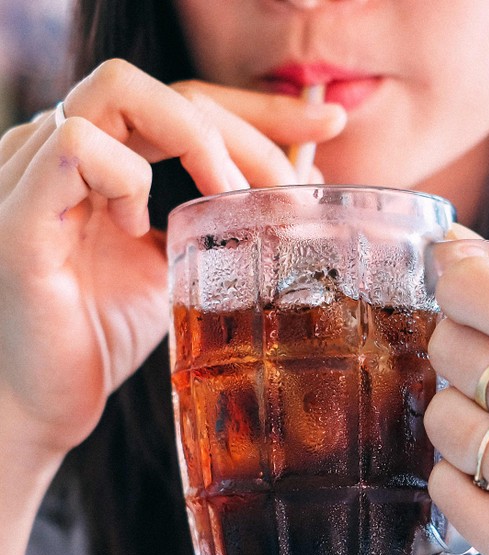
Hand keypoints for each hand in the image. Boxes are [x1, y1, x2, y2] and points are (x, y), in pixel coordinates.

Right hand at [0, 60, 346, 458]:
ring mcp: (32, 176)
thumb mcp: (180, 268)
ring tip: (226, 203)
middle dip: (248, 127)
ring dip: (196, 142)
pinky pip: (76, 149)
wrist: (44, 403)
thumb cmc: (102, 335)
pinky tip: (138, 229)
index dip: (258, 107)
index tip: (328, 122)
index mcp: (102, 161)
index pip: (184, 100)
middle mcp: (62, 152)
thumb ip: (223, 220)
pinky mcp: (19, 219)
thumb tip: (300, 177)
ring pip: (117, 95)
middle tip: (293, 188)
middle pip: (165, 88)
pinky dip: (126, 179)